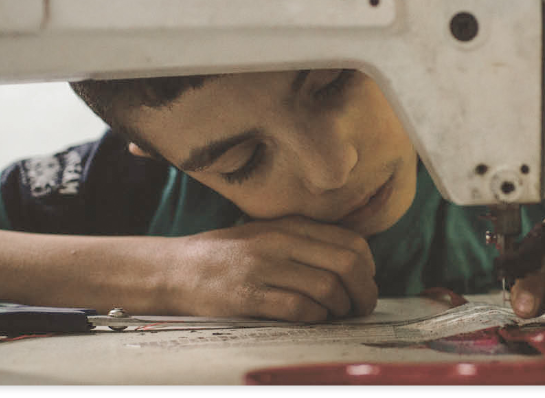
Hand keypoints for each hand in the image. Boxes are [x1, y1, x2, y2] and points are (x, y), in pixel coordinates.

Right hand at [168, 216, 377, 321]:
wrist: (176, 268)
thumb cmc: (229, 256)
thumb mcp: (270, 235)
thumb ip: (306, 242)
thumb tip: (353, 264)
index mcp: (291, 226)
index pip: (351, 242)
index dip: (368, 268)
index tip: (365, 284)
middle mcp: (281, 241)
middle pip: (347, 264)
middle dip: (363, 292)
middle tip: (361, 308)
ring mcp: (264, 267)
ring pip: (327, 287)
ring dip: (340, 308)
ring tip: (336, 316)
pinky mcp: (248, 295)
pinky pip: (298, 307)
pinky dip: (314, 317)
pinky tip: (312, 318)